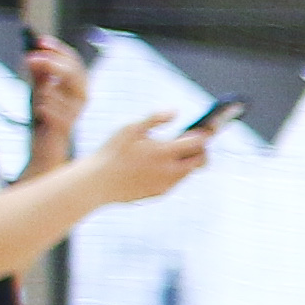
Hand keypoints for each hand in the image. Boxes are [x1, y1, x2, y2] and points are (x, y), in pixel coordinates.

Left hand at [24, 33, 88, 155]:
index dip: (58, 49)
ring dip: (42, 91)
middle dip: (50, 62)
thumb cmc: (44, 119)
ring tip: (38, 102)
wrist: (44, 148)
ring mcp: (75, 112)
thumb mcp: (39, 91)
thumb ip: (39, 74)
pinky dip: (42, 107)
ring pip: (56, 89)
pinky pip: (49, 108)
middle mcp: (82, 98)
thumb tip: (33, 54)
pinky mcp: (64, 126)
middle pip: (72, 72)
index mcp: (79, 87)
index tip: (40, 40)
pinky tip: (40, 113)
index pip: (74, 61)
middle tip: (30, 57)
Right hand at [87, 112, 212, 204]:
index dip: (204, 133)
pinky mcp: (161, 193)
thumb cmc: (112, 152)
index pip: (198, 142)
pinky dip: (175, 171)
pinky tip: (161, 164)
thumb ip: (155, 119)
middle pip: (202, 159)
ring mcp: (167, 184)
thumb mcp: (130, 129)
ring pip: (189, 171)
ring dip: (188, 160)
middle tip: (194, 140)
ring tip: (175, 150)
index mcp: (164, 151)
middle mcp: (170, 170)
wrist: (97, 183)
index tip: (207, 127)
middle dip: (202, 149)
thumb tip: (176, 111)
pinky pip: (176, 180)